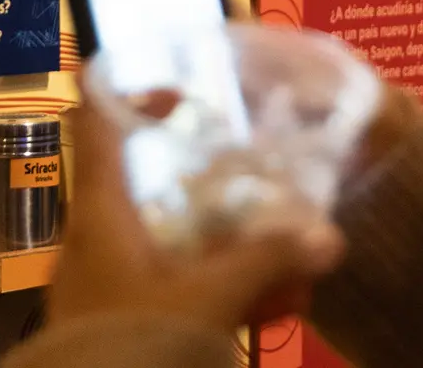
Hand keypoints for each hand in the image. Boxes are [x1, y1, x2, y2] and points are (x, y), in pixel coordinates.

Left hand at [46, 99, 344, 330]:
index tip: (179, 86)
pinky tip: (269, 304)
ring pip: (162, 237)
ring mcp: (102, 278)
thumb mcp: (210, 296)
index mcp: (99, 208)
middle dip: (200, 176)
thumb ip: (268, 261)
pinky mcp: (116, 317)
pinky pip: (167, 284)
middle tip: (250, 171)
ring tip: (278, 250)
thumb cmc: (138, 336)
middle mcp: (93, 234)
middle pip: (139, 178)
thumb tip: (330, 237)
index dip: (129, 88)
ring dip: (219, 241)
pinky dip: (212, 285)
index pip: (95, 119)